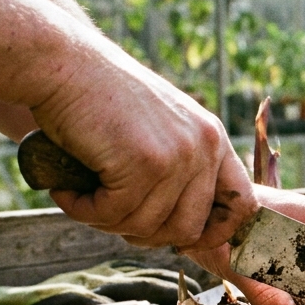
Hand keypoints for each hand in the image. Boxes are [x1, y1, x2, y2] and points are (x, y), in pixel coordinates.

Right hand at [29, 48, 254, 250]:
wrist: (63, 63)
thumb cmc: (100, 101)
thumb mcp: (159, 131)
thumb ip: (179, 172)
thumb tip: (184, 236)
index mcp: (213, 140)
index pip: (242, 205)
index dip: (215, 234)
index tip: (179, 241)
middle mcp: (204, 147)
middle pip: (188, 229)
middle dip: (145, 235)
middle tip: (109, 216)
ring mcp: (177, 156)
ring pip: (146, 227)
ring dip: (106, 221)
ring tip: (82, 197)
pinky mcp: (144, 163)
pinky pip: (114, 214)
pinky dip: (84, 211)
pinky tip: (67, 192)